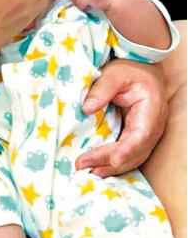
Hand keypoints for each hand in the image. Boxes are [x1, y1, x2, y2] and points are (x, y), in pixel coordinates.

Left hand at [75, 59, 167, 175]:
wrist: (142, 66)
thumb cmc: (130, 68)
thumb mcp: (115, 73)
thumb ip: (102, 89)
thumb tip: (86, 109)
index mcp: (151, 110)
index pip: (141, 135)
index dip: (127, 149)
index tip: (113, 160)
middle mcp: (153, 126)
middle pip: (135, 151)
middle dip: (109, 161)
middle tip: (83, 165)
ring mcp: (148, 132)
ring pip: (133, 156)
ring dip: (112, 166)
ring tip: (89, 171)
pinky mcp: (138, 134)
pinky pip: (129, 152)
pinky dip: (114, 161)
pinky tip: (99, 166)